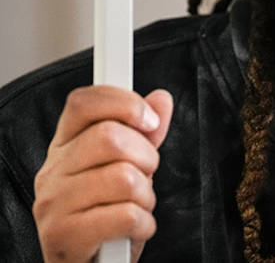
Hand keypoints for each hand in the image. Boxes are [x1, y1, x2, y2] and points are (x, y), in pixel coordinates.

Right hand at [33, 86, 172, 262]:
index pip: (84, 102)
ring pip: (124, 178)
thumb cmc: (106, 213)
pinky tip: (132, 229)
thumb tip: (159, 100)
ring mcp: (55, 204)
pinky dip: (143, 224)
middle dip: (146, 157)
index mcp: (64, 146)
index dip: (124, 103)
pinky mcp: (65, 236)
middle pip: (111, 137)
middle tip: (144, 176)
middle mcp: (52, 171)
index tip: (149, 121)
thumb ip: (143, 133)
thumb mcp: (126, 167)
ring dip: (145, 196)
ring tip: (134, 206)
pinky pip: (126, 215)